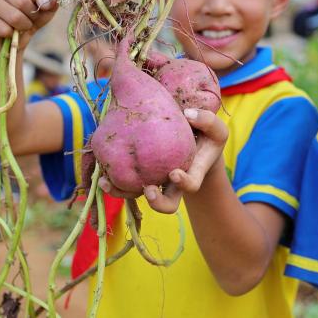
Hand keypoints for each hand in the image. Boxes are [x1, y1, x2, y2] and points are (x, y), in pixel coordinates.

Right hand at [0, 0, 58, 48]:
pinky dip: (12, 33)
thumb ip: (50, 1)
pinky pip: (3, 28)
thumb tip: (49, 1)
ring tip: (24, 24)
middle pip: (22, 1)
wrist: (17, 33)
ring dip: (24, 25)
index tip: (42, 4)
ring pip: (14, 17)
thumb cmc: (33, 14)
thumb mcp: (47, 7)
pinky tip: (11, 30)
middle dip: (32, 14)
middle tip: (32, 17)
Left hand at [99, 108, 227, 212]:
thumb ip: (208, 120)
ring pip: (139, 196)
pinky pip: (126, 183)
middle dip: (157, 201)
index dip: (183, 183)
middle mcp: (173, 183)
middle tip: (148, 189)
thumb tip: (187, 113)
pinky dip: (113, 182)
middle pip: (167, 204)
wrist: (195, 141)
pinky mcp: (140, 174)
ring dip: (124, 194)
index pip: (190, 185)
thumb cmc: (208, 136)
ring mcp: (156, 180)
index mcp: (193, 173)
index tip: (174, 172)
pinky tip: (101, 174)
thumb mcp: (216, 128)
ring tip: (108, 183)